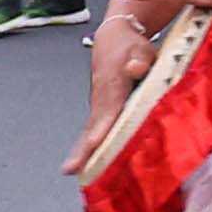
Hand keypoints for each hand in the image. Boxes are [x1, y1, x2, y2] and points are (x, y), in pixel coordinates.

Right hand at [65, 7, 161, 175]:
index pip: (109, 107)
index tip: (93, 141)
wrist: (112, 39)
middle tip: (71, 168)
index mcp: (114, 83)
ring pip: (90, 130)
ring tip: (73, 171)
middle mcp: (102, 97)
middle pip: (93, 124)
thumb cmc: (130, 47)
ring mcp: (98, 104)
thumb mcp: (140, 47)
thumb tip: (135, 67)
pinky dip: (87, 147)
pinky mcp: (100, 110)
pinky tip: (84, 166)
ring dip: (82, 151)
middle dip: (83, 147)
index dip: (102, 125)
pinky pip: (93, 130)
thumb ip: (140, 58)